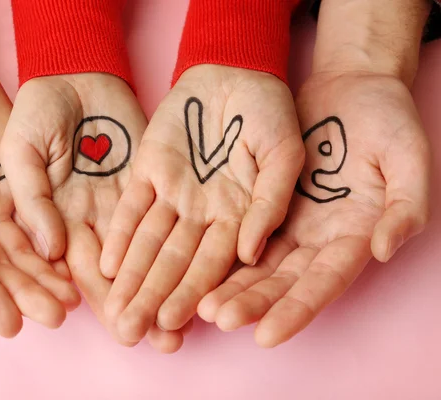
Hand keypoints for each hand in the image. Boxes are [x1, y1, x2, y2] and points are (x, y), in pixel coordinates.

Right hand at [0, 73, 190, 352]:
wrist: (77, 72)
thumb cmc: (38, 109)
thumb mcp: (21, 149)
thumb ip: (34, 198)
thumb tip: (52, 249)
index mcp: (60, 218)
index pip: (79, 270)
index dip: (99, 300)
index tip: (119, 328)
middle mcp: (96, 219)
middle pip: (120, 272)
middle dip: (139, 305)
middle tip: (160, 340)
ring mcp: (127, 201)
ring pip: (149, 251)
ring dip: (165, 285)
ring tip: (183, 322)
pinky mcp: (153, 179)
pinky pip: (168, 215)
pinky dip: (182, 242)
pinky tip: (200, 269)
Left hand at [100, 64, 304, 342]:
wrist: (235, 70)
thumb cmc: (269, 111)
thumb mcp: (284, 153)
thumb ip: (269, 202)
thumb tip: (250, 254)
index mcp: (236, 216)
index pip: (212, 265)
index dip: (192, 294)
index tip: (171, 324)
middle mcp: (201, 213)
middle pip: (174, 263)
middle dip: (152, 298)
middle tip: (130, 332)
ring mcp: (172, 193)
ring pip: (147, 242)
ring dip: (130, 276)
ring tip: (113, 311)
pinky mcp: (147, 170)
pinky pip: (130, 207)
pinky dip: (117, 234)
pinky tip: (103, 263)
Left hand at [199, 71, 430, 346]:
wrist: (349, 87)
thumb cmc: (386, 118)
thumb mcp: (407, 156)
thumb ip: (404, 204)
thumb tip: (382, 249)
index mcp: (352, 235)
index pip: (322, 282)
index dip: (296, 310)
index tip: (266, 335)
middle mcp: (315, 237)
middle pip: (280, 280)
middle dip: (250, 302)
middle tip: (218, 318)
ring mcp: (286, 221)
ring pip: (252, 262)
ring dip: (226, 285)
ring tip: (198, 305)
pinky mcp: (261, 201)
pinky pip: (235, 230)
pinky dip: (213, 250)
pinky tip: (189, 267)